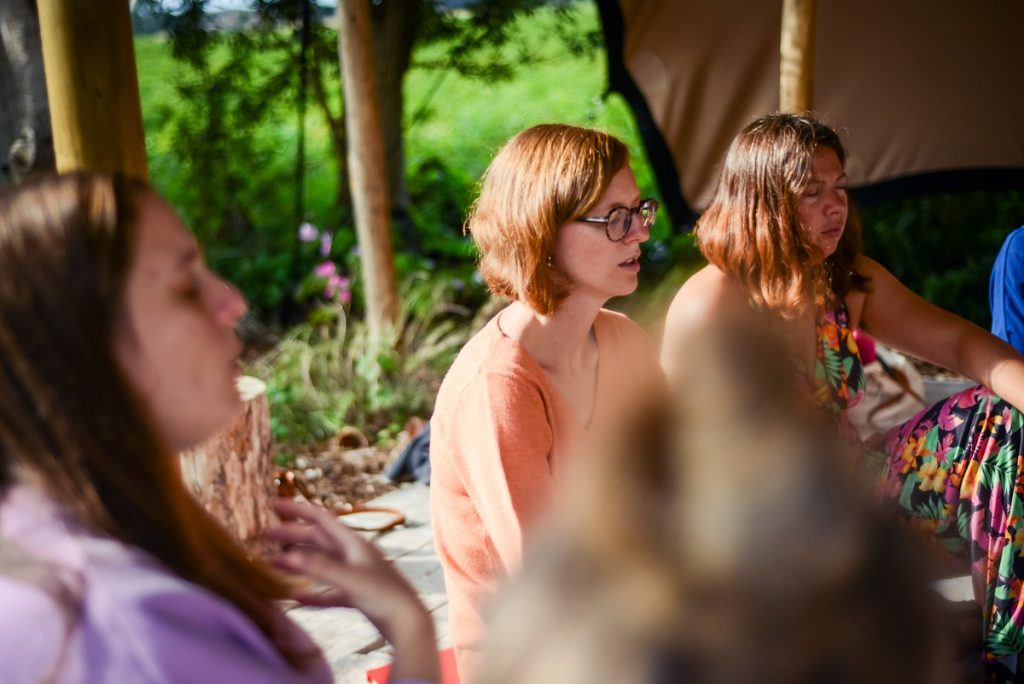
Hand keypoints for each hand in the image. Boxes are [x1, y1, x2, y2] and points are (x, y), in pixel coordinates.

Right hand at [266, 498, 438, 681]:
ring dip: (298, 561)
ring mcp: (355, 575)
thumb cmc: (385, 596)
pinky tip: (296, 597)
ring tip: (273, 562)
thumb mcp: (350, 579)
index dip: (297, 509)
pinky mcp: (356, 595)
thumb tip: (286, 556)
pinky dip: (312, 593)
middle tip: (263, 534)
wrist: (410, 622)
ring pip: (321, 563)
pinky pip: (328, 591)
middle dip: (291, 535)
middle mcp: (354, 555)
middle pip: (317, 539)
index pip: (321, 517)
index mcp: (354, 542)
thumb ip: (319, 568)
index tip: (273, 503)